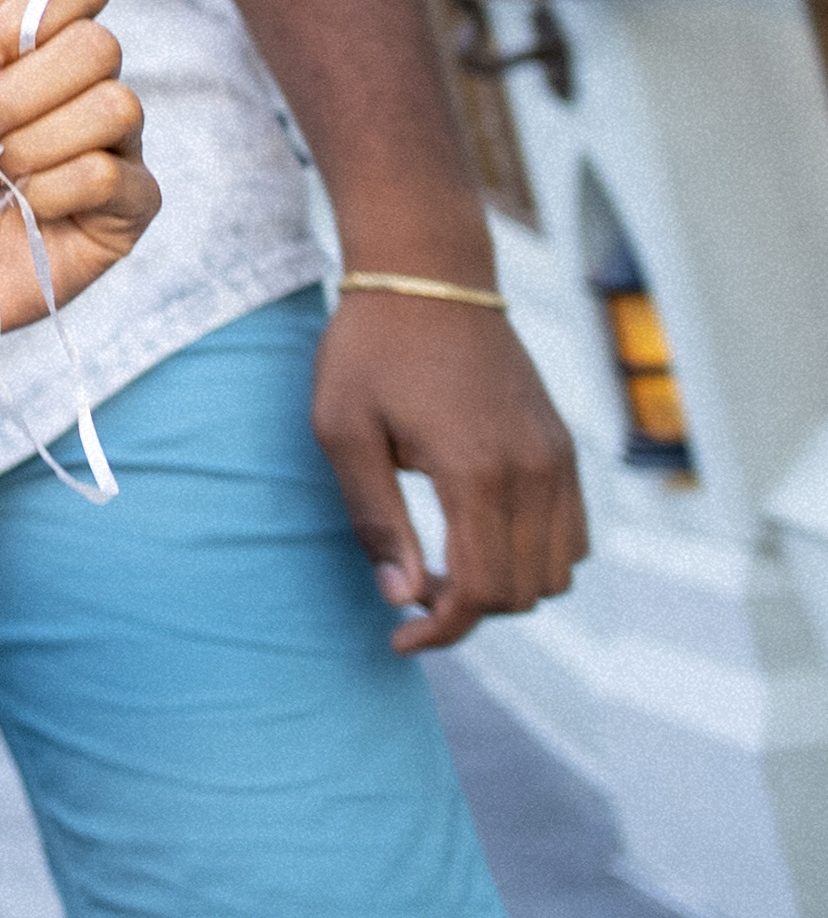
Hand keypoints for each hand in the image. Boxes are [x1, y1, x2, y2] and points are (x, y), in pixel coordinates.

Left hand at [0, 0, 156, 367]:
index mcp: (44, 51)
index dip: (29, 17)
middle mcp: (91, 92)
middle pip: (101, 46)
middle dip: (18, 90)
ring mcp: (116, 151)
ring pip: (116, 107)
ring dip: (32, 142)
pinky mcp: (126, 213)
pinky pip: (114, 174)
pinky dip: (52, 188)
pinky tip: (21, 208)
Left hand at [313, 284, 585, 650]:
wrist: (427, 279)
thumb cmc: (370, 350)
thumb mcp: (342, 432)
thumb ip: (377, 520)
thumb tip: (402, 597)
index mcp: (478, 473)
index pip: (484, 590)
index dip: (443, 629)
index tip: (399, 638)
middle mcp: (535, 472)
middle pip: (526, 592)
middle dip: (469, 611)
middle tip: (410, 593)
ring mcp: (558, 460)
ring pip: (559, 571)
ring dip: (507, 587)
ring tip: (442, 566)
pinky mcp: (563, 448)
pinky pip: (574, 534)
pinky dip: (536, 556)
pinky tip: (478, 537)